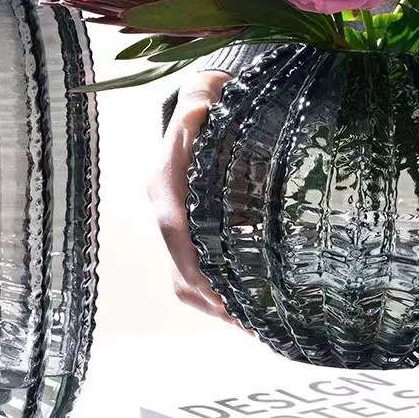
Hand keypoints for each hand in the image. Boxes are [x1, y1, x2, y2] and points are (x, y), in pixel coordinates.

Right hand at [149, 70, 238, 322]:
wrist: (204, 105)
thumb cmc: (210, 101)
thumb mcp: (205, 94)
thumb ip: (200, 100)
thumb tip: (199, 108)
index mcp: (164, 183)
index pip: (175, 229)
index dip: (196, 263)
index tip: (223, 293)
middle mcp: (165, 210)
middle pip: (181, 267)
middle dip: (212, 297)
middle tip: (251, 322)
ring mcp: (176, 225)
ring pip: (186, 278)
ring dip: (216, 304)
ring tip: (254, 323)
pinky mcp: (192, 233)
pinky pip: (197, 274)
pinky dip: (219, 295)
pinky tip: (248, 308)